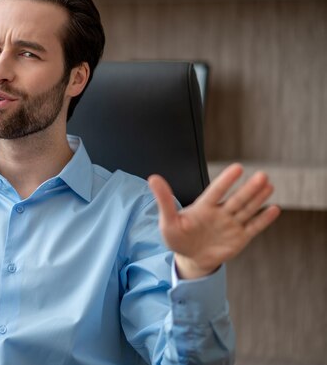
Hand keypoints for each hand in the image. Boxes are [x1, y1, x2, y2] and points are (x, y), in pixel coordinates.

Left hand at [148, 163, 280, 278]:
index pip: (216, 191)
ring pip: (247, 210)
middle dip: (249, 189)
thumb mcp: (168, 220)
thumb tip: (153, 178)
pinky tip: (274, 209)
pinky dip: (263, 220)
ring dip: (258, 198)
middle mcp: (220, 213)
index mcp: (203, 207)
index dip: (226, 180)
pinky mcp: (239, 238)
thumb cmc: (178, 238)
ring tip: (268, 185)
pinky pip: (253, 228)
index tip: (237, 168)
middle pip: (237, 199)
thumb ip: (164, 200)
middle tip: (262, 175)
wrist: (190, 258)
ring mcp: (231, 225)